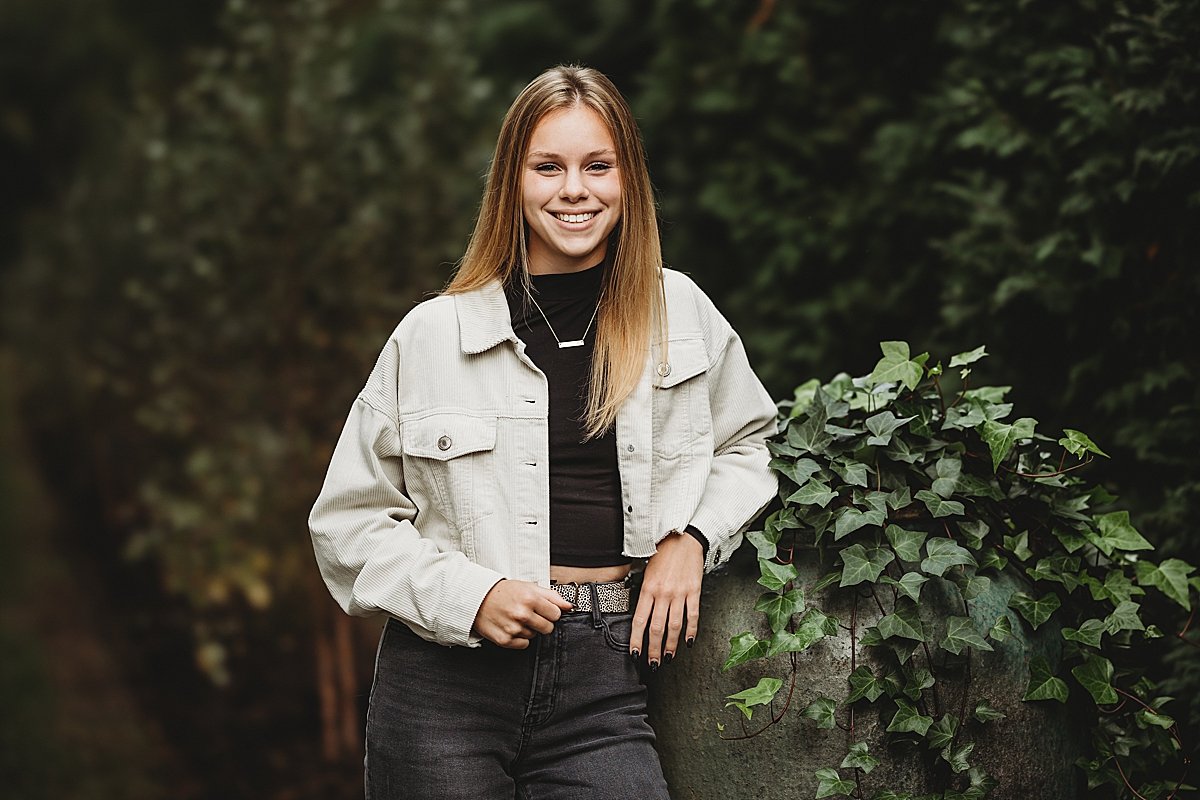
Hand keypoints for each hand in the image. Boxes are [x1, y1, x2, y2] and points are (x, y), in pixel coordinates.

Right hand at [473, 579, 573, 648]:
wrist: (478, 598)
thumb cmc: (503, 592)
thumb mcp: (528, 587)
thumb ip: (551, 596)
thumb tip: (568, 606)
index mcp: (530, 599)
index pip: (556, 614)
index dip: (550, 612)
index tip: (543, 609)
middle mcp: (522, 614)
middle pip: (548, 628)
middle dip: (542, 622)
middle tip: (530, 615)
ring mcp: (513, 629)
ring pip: (535, 636)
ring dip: (529, 629)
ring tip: (517, 618)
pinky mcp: (505, 640)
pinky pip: (524, 645)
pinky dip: (520, 638)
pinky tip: (512, 627)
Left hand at [630, 532, 703, 667]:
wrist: (684, 538)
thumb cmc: (663, 553)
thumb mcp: (646, 571)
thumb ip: (645, 592)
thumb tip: (641, 613)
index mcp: (648, 588)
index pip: (639, 621)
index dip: (636, 640)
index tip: (635, 653)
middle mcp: (663, 593)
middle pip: (656, 628)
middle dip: (654, 649)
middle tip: (653, 663)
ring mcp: (680, 593)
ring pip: (674, 626)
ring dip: (671, 645)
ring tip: (668, 657)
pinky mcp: (694, 591)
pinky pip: (692, 616)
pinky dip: (691, 631)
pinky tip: (688, 641)